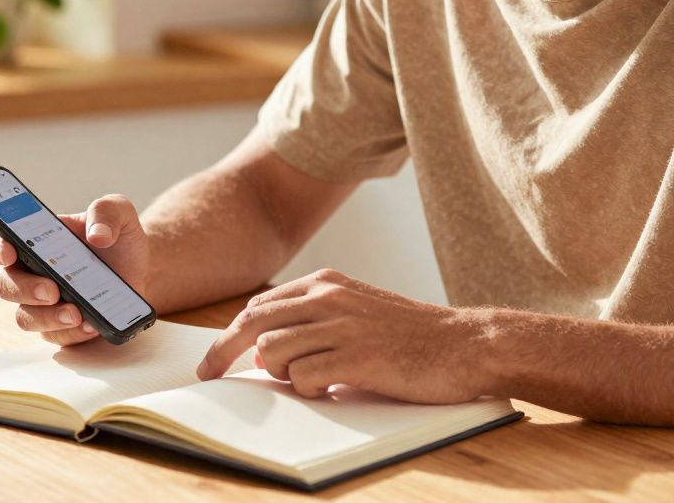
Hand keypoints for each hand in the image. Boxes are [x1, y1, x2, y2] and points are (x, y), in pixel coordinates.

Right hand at [0, 194, 152, 345]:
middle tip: (52, 290)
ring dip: (48, 317)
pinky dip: (73, 332)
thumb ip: (106, 211)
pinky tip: (92, 324)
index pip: (1, 242)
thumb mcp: (119, 212)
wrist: (142, 271)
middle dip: (25, 289)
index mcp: (36, 240)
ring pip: (26, 317)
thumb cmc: (120, 239)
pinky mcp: (62, 327)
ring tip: (76, 313)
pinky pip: (56, 336)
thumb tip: (98, 235)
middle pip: (6, 285)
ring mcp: (44, 303)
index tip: (8, 252)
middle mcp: (33, 272)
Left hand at [196, 269, 488, 402]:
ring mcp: (341, 326)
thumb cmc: (410, 334)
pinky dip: (308, 389)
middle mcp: (327, 299)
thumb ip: (311, 321)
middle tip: (208, 376)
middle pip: (250, 323)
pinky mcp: (356, 358)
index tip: (212, 359)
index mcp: (325, 284)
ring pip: (271, 352)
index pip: (257, 306)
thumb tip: (263, 348)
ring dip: (282, 374)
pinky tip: (332, 388)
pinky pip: (302, 378)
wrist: (465, 344)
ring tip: (313, 380)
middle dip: (221, 352)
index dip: (227, 335)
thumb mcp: (355, 310)